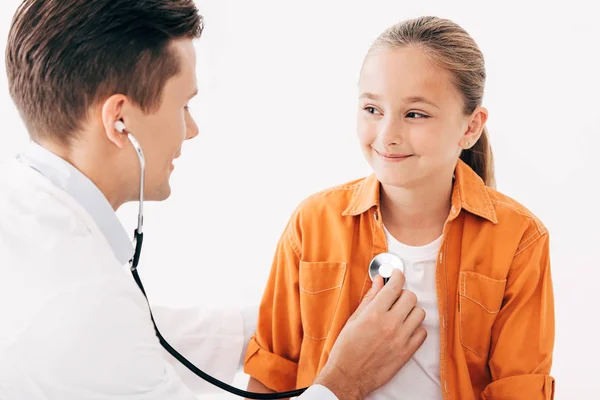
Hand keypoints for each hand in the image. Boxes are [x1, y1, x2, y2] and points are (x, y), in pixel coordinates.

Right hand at [314, 270, 426, 399]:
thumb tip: (379, 281)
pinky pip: (422, 333)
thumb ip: (370, 298)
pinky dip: (416, 329)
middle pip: (410, 297)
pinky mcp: (407, 352)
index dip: (397, 276)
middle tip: (395, 299)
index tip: (397, 275)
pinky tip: (405, 330)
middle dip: (403, 294)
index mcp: (374, 313)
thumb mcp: (353, 319)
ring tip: (400, 315)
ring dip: (411, 311)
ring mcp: (401, 339)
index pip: (395, 286)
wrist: (348, 376)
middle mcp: (390, 324)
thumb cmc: (346, 348)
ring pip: (419, 313)